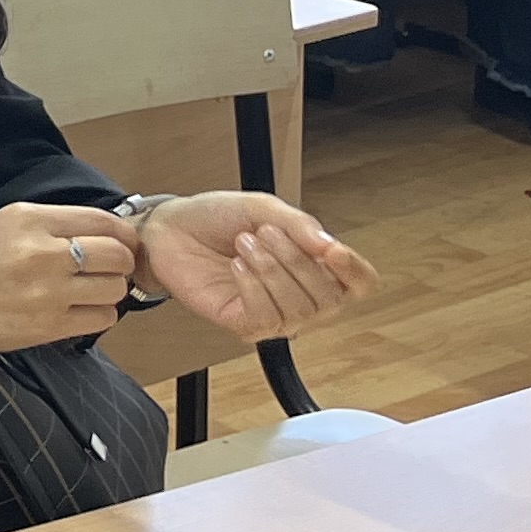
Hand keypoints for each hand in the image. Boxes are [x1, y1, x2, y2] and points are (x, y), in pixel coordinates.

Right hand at [0, 202, 140, 357]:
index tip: (123, 241)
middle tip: (109, 268)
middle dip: (121, 262)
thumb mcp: (0, 223)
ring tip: (91, 290)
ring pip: (115, 288)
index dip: (122, 233)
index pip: (102, 221)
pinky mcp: (51, 326)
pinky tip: (80, 309)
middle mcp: (42, 252)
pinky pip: (103, 317)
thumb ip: (48, 223)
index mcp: (28, 219)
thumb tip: (99, 231)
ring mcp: (48, 292)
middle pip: (117, 254)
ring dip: (111, 289)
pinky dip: (99, 313)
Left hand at [128, 190, 376, 338]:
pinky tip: (236, 266)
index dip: (354, 270)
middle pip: (330, 299)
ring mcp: (274, 313)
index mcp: (315, 266)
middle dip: (296, 261)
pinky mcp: (244, 324)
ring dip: (270, 270)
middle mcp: (300, 295)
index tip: (332, 250)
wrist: (170, 227)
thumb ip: (300, 224)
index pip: (360, 283)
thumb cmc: (216, 218)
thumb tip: (330, 246)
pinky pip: (265, 318)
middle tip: (265, 233)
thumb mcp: (262, 207)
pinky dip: (252, 286)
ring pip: (299, 310)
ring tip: (244, 244)